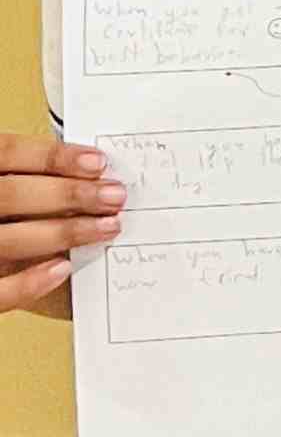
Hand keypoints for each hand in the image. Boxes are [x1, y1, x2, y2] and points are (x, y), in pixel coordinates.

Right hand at [0, 132, 122, 313]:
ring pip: (9, 240)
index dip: (51, 157)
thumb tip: (90, 174)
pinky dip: (29, 282)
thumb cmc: (7, 206)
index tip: (99, 163)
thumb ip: (32, 176)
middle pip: (12, 195)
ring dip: (64, 232)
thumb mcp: (8, 180)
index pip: (8, 154)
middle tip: (115, 197)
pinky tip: (64, 268)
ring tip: (109, 227)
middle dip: (68, 194)